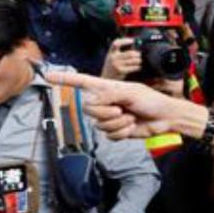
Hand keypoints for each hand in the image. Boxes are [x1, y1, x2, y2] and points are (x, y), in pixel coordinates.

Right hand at [46, 71, 184, 138]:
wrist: (165, 118)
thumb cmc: (151, 100)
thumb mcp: (131, 92)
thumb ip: (110, 95)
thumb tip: (94, 103)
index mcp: (107, 88)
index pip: (82, 82)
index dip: (65, 79)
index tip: (48, 77)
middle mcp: (106, 102)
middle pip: (89, 109)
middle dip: (107, 112)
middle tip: (122, 109)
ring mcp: (110, 117)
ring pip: (100, 124)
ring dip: (118, 123)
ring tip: (131, 117)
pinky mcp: (116, 130)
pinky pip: (110, 135)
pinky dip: (122, 132)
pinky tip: (132, 126)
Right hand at [101, 38, 142, 79]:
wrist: (106, 79)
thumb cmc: (112, 66)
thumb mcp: (113, 58)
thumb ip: (120, 52)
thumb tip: (135, 45)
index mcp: (111, 53)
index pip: (116, 43)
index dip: (125, 40)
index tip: (132, 40)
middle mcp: (113, 58)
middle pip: (129, 53)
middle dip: (137, 54)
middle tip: (139, 54)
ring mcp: (117, 64)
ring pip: (132, 60)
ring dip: (138, 60)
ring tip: (139, 60)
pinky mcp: (121, 71)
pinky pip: (133, 67)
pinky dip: (137, 67)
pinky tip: (138, 67)